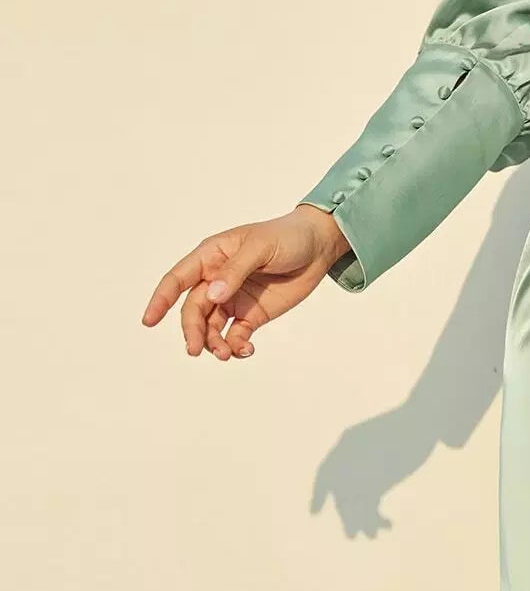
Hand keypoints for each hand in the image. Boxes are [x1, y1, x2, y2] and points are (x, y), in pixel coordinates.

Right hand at [141, 205, 350, 359]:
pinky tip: (246, 350)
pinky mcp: (251, 315)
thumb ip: (235, 271)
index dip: (160, 299)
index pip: (178, 279)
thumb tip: (212, 295)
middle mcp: (216, 280)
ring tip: (226, 353)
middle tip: (197, 350)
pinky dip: (235, 346)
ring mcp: (233, 299)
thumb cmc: (286, 237)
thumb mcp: (260, 247)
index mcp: (211, 257)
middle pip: (193, 309)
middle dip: (192, 331)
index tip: (148, 320)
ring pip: (210, 327)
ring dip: (213, 343)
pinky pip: (234, 336)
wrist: (319, 247)